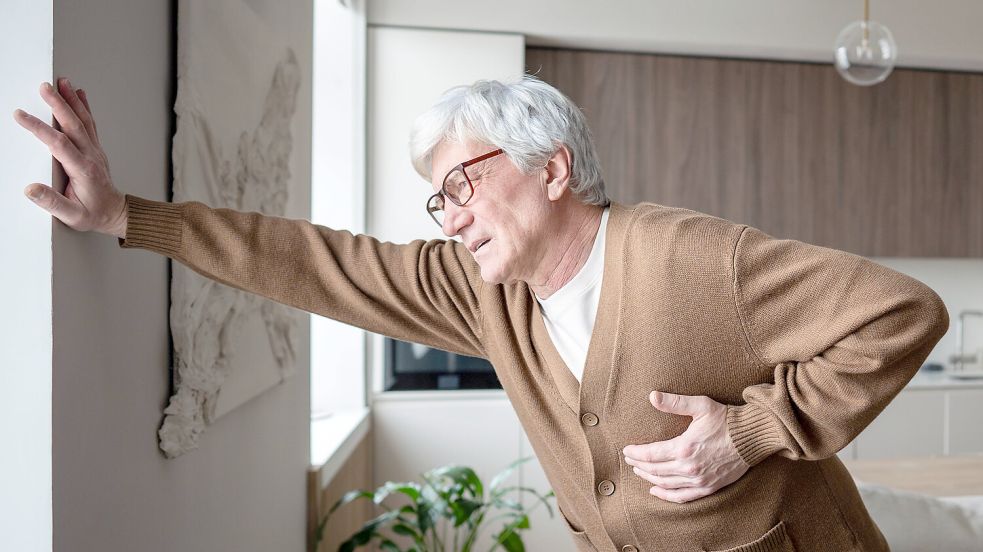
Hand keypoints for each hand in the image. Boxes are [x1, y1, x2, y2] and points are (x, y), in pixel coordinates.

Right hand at [13, 78, 126, 237]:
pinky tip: (79, 93)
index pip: (58, 144)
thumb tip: (31, 189)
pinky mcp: (95, 148)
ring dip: (72, 100)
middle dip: (58, 104)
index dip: (39, 128)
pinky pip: (90, 124)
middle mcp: (91, 156)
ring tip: (62, 81)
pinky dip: (84, 107)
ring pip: (83, 121)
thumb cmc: (93, 215)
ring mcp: (95, 150)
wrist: (115, 214)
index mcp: (83, 170)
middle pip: (73, 125)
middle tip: (44, 86)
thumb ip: (52, 203)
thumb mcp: (72, 216)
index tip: (21, 115)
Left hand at [622, 391, 748, 503]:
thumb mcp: (700, 406)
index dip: (636, 453)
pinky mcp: (709, 487)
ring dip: (649, 478)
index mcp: (684, 447)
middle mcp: (689, 467)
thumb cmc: (726, 419)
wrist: (752, 437)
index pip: (651, 454)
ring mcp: (699, 480)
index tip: (626, 450)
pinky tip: (656, 490)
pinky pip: (683, 496)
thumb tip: (652, 396)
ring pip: (666, 483)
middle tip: (629, 460)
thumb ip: (675, 402)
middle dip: (639, 465)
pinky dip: (667, 495)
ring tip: (639, 471)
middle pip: (655, 470)